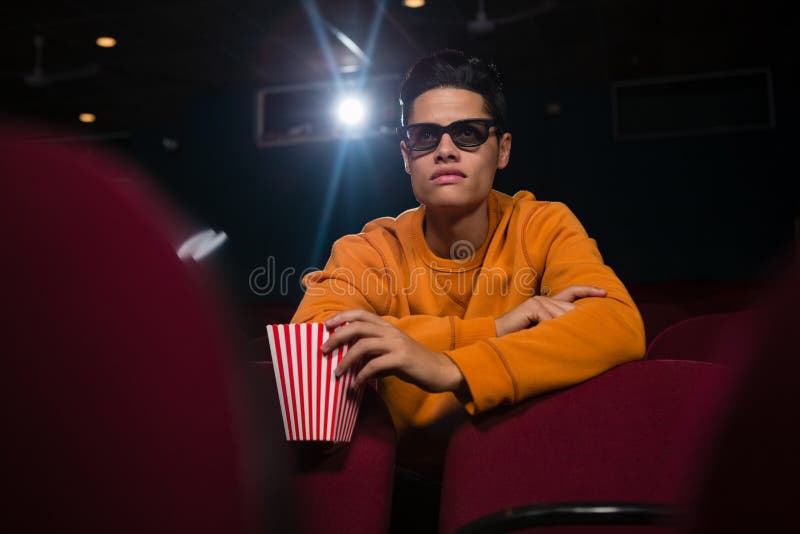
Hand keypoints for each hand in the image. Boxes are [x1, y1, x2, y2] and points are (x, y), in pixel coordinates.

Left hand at [321, 309, 465, 393]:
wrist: (439, 370)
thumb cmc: (413, 363)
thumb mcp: (391, 353)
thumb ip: (373, 354)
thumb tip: (351, 362)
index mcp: (388, 326)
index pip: (361, 314)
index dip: (342, 317)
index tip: (326, 326)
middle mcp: (391, 331)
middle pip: (357, 327)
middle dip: (337, 337)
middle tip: (324, 349)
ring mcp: (396, 344)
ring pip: (363, 345)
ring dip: (346, 360)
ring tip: (337, 373)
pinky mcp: (401, 359)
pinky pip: (375, 365)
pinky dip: (361, 375)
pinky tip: (355, 384)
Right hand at [494, 285, 606, 336]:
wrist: (497, 338)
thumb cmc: (520, 339)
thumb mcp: (543, 332)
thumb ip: (557, 327)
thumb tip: (579, 330)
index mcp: (548, 304)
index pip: (572, 292)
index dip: (588, 290)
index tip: (605, 292)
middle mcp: (544, 299)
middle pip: (570, 308)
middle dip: (576, 323)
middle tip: (582, 337)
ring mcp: (538, 301)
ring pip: (562, 315)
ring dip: (560, 330)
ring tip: (553, 340)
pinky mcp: (532, 306)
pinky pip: (550, 319)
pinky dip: (549, 329)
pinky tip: (541, 336)